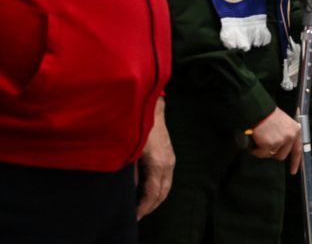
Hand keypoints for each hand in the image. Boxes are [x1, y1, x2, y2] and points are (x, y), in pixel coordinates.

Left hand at [136, 98, 174, 219]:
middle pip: (162, 194)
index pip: (153, 194)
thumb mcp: (129, 151)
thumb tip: (128, 191)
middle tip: (136, 215)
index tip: (133, 216)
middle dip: (150, 207)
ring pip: (166, 187)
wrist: (151, 107)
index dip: (143, 208)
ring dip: (155, 199)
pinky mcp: (169, 156)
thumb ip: (129, 173)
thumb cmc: (138, 126)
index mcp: (158, 164)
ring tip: (140, 206)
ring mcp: (171, 160)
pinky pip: (166, 179)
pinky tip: (146, 191)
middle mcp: (168, 164)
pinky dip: (158, 189)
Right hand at [248, 108, 301, 173]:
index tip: (293, 171)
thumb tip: (283, 148)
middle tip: (265, 144)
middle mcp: (290, 137)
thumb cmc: (268, 115)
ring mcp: (280, 141)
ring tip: (259, 139)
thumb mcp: (284, 123)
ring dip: (263, 150)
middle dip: (272, 153)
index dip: (295, 162)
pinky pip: (261, 154)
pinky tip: (254, 140)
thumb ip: (286, 134)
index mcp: (296, 131)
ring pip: (270, 155)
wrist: (258, 110)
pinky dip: (255, 150)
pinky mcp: (269, 144)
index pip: (297, 150)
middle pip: (281, 156)